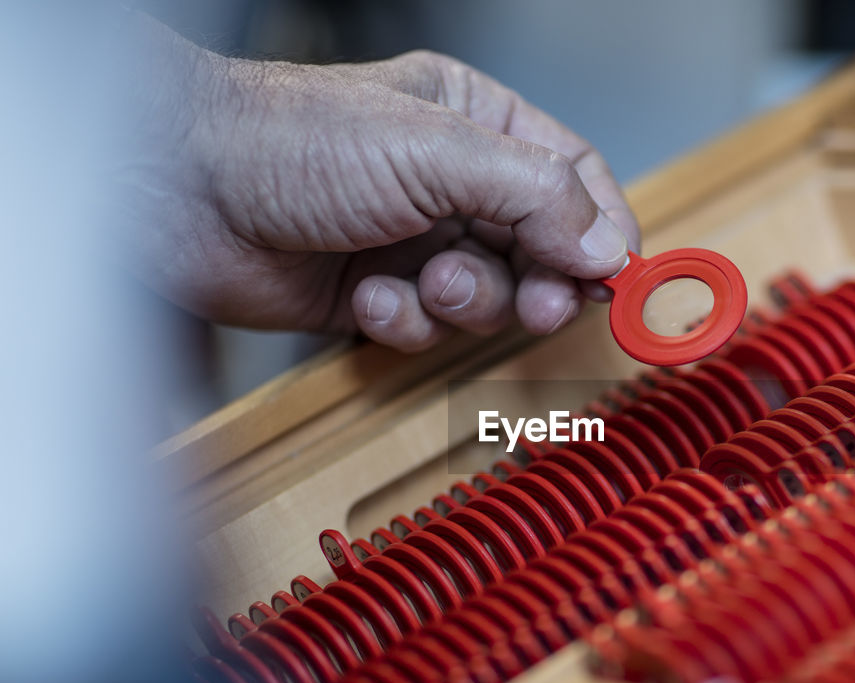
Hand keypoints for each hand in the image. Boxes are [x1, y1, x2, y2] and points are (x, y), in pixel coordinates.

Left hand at [122, 17, 638, 351]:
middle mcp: (452, 183)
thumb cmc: (290, 140)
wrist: (176, 191)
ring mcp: (416, 241)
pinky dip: (405, 322)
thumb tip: (607, 244)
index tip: (617, 279)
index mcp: (477, 123)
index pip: (574, 179)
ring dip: (465, 303)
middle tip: (537, 301)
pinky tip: (369, 299)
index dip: (603, 231)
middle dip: (536, 282)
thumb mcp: (436, 150)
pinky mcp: (378, 295)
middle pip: (542, 249)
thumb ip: (535, 195)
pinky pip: (427, 328)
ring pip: (489, 298)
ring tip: (425, 283)